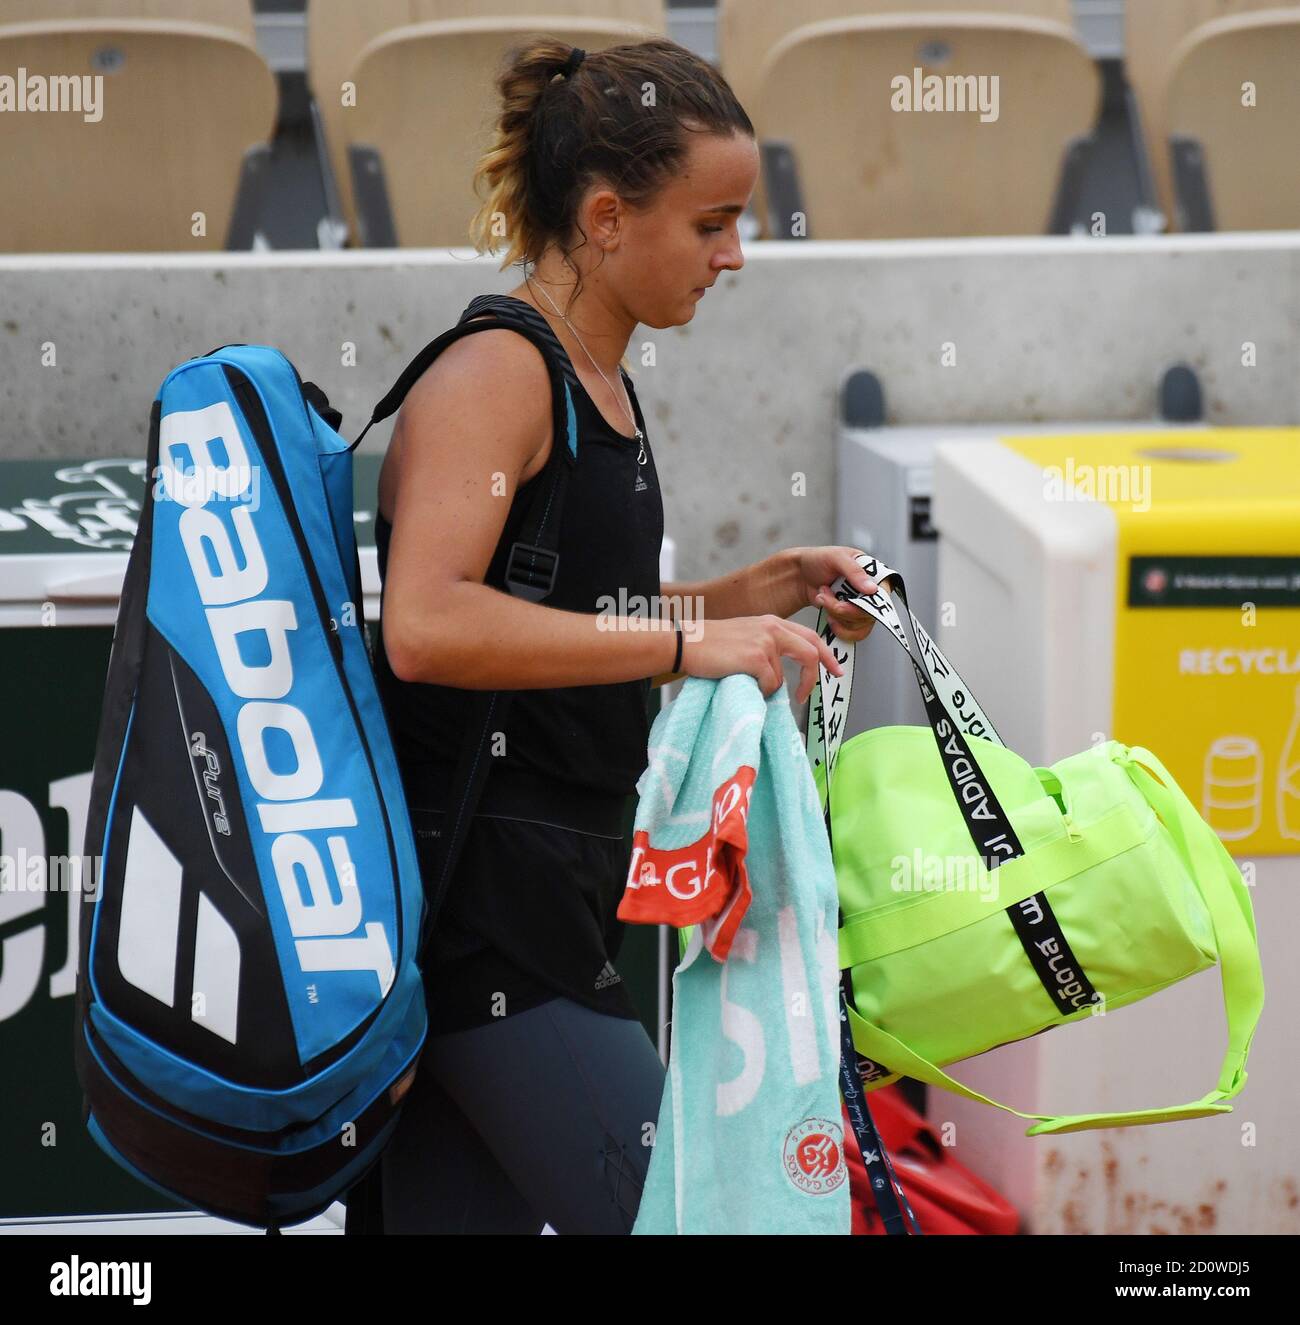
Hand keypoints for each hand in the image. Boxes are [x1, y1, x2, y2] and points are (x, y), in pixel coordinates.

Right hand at [679, 614, 845, 706]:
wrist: (684, 643)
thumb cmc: (708, 645)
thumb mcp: (744, 637)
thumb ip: (767, 648)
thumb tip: (782, 677)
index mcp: (772, 622)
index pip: (810, 636)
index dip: (826, 655)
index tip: (835, 670)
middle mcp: (773, 628)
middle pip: (810, 652)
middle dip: (814, 676)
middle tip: (807, 695)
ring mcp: (765, 642)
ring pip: (781, 677)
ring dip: (767, 688)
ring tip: (745, 683)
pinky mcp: (757, 657)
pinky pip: (769, 684)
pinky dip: (759, 691)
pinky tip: (741, 683)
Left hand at [788, 546, 884, 643]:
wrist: (800, 575)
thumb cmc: (819, 560)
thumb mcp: (836, 558)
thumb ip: (854, 572)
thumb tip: (873, 589)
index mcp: (874, 574)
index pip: (883, 594)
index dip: (870, 603)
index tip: (850, 601)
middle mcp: (872, 593)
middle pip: (870, 613)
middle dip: (843, 608)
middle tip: (825, 594)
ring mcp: (862, 607)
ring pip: (859, 624)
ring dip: (836, 614)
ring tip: (823, 598)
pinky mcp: (851, 619)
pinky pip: (853, 633)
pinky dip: (839, 628)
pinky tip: (828, 615)